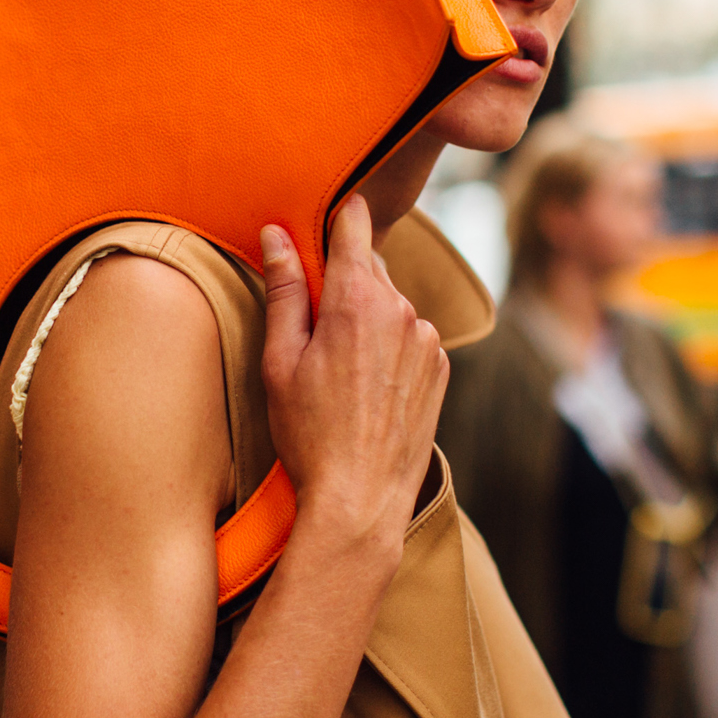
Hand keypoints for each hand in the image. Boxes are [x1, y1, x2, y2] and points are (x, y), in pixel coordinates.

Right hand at [258, 196, 448, 577]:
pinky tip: (366, 386)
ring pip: (390, 304)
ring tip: (339, 370)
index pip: (353, 226)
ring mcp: (426, 340)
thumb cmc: (309, 434)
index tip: (323, 216)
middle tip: (312, 325)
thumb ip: (283, 291)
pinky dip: (389, 347)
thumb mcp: (280, 361)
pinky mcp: (441, 368)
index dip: (337, 217)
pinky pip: (409, 337)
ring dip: (367, 317)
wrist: (361, 500)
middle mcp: (401, 310)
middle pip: (370, 267)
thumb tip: (276, 234)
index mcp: (357, 300)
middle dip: (342, 281)